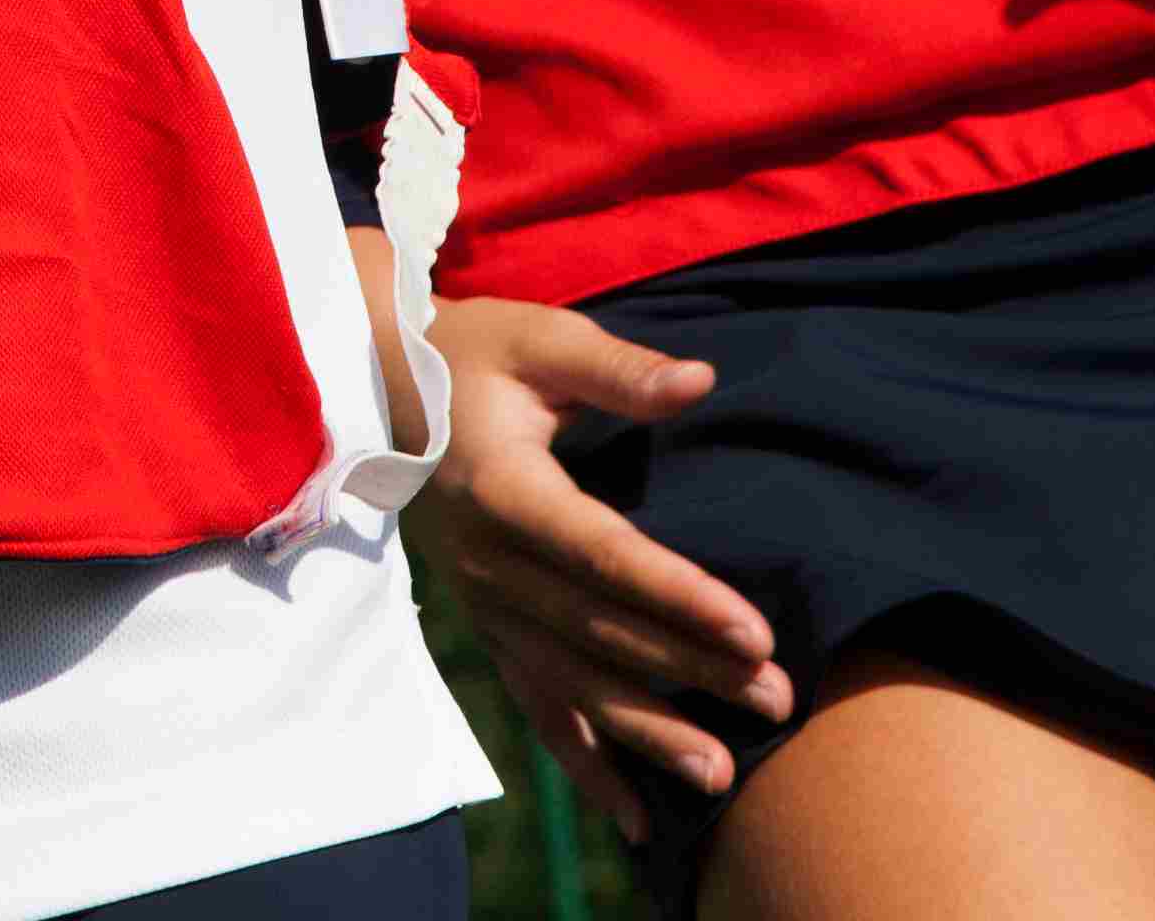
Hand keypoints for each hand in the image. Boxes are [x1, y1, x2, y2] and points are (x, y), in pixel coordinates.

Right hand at [402, 295, 790, 839]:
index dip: (678, 594)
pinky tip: (637, 814)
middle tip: (775, 699)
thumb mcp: (538, 339)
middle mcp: (489, 563)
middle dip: (691, 672)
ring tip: (722, 774)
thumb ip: (616, 368)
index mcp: (505, 490)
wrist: (378, 389)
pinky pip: (536, 706)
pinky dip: (585, 765)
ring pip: (571, 683)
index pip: (602, 554)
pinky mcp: (489, 627)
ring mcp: (486, 605)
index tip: (753, 631)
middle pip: (599, 631)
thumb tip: (700, 380)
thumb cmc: (473, 356)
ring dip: (648, 732)